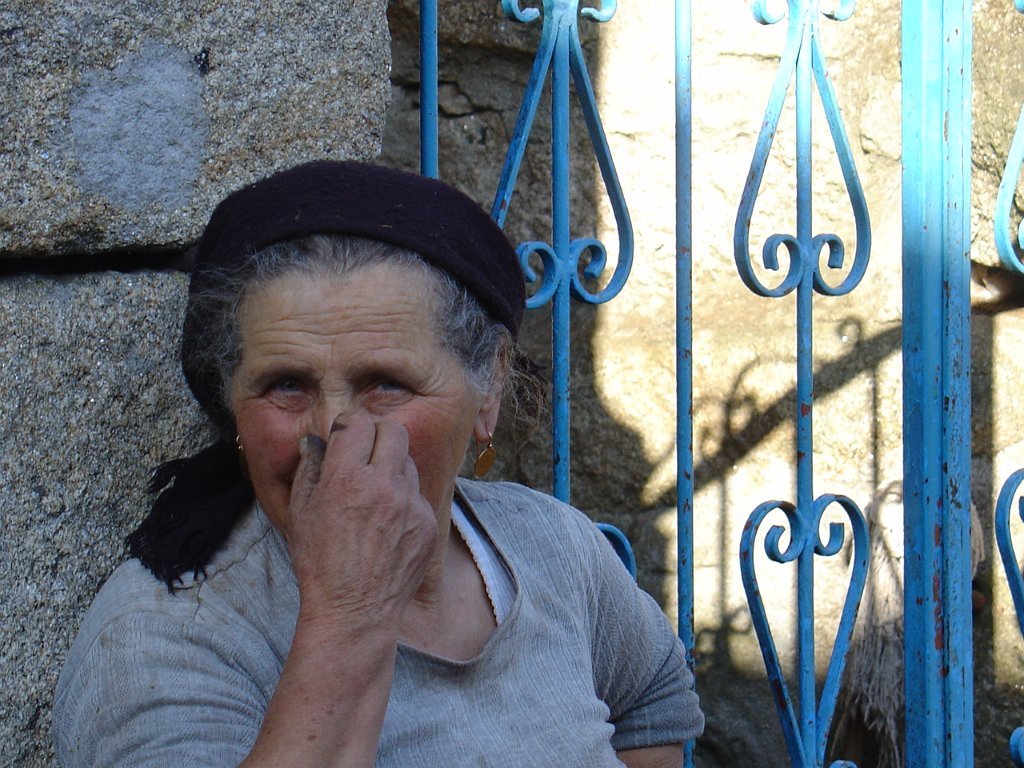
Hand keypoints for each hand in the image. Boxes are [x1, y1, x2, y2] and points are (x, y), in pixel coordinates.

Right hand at [282, 413, 438, 634]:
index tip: (344, 439)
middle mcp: (384, 485)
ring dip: (392, 468)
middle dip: (377, 437)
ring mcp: (411, 505)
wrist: (355, 610)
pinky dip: (404, 500)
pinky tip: (388, 523)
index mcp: (347, 478)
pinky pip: (419, 495)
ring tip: (374, 495)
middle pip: (393, 431)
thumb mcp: (301, 512)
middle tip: (364, 455)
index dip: (349, 428)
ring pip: (408, 462)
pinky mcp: (429, 523)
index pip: (359, 423)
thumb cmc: (320, 563)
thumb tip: (316, 441)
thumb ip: (310, 468)